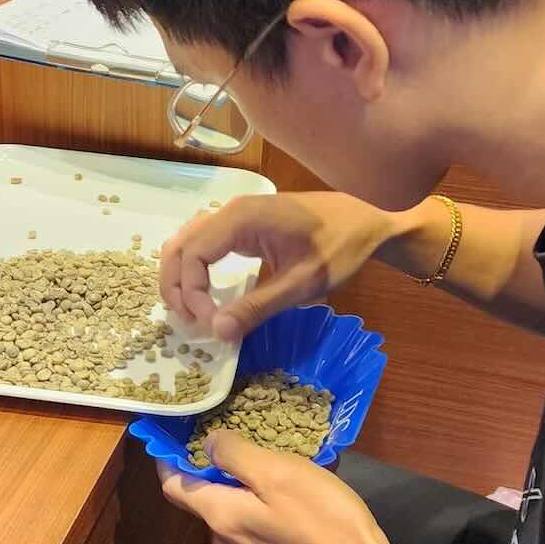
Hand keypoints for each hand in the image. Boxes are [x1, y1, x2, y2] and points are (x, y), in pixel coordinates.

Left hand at [159, 431, 403, 543]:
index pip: (173, 486)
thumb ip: (235, 455)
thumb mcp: (279, 472)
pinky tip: (291, 500)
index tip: (175, 433)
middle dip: (215, 471)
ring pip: (231, 515)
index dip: (169, 458)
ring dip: (243, 490)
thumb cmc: (322, 519)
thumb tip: (208, 444)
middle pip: (204, 500)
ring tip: (275, 466)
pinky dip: (260, 510)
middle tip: (242, 439)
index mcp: (219, 517)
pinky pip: (253, 530)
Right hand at [160, 192, 395, 341]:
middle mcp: (230, 211)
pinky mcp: (243, 223)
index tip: (211, 324)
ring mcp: (235, 214)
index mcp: (241, 218)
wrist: (368, 220)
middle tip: (190, 323)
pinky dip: (195, 268)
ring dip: (181, 277)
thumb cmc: (340, 248)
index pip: (192, 256)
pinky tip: (203, 292)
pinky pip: (204, 242)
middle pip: (180, 246)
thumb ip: (258, 307)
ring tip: (192, 312)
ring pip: (187, 242)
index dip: (192, 293)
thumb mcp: (302, 283)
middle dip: (176, 286)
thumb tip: (217, 332)